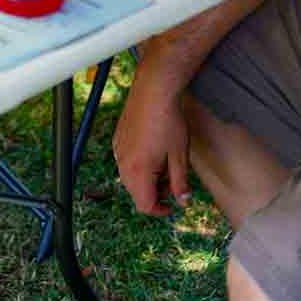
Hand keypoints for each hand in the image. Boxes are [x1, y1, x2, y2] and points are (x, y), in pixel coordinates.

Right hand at [112, 77, 191, 215]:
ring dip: (146, 179)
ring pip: (129, 177)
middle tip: (173, 183)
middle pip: (135, 192)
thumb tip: (183, 201)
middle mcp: (123, 163)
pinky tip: (153, 150)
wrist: (154, 91)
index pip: (144, 205)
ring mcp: (118, 150)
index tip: (172, 206)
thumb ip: (180, 182)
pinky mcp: (118, 138)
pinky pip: (125, 160)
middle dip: (154, 193)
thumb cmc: (169, 122)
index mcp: (138, 172)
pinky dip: (138, 164)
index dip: (160, 210)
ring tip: (164, 164)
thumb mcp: (180, 156)